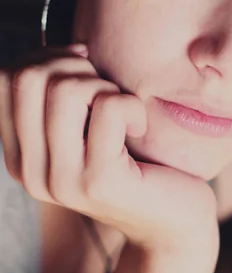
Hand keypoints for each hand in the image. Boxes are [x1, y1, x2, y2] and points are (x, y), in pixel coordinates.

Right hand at [0, 45, 218, 261]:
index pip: (6, 80)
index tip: (84, 67)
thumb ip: (65, 98)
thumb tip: (74, 49)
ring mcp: (62, 180)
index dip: (46, 58)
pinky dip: (133, 105)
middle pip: (28, 79)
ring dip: (105, 87)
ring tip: (124, 113)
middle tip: (106, 91)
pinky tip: (140, 129)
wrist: (174, 223)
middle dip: (74, 68)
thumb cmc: (136, 164)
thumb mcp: (90, 128)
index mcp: (22, 156)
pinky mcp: (99, 181)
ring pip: (66, 90)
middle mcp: (31, 172)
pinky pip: (110, 107)